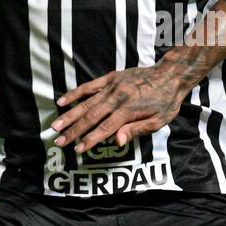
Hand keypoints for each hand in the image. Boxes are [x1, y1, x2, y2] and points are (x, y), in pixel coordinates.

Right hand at [52, 64, 187, 152]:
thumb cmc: (166, 102)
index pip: (106, 128)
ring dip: (70, 115)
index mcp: (129, 110)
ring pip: (86, 103)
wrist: (170, 75)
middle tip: (59, 141)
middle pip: (91, 117)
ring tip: (55, 126)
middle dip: (74, 131)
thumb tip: (117, 142)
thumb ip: (136, 131)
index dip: (91, 140)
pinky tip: (61, 101)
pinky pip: (89, 86)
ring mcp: (112, 86)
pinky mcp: (110, 78)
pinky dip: (74, 94)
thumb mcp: (158, 121)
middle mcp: (118, 97)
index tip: (78, 150)